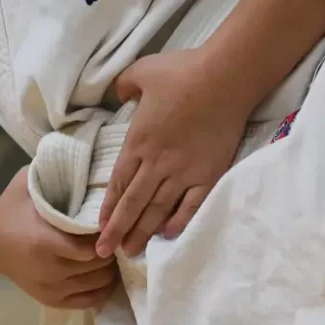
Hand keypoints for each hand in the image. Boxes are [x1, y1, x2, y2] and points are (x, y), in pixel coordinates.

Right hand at [0, 169, 118, 309]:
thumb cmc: (12, 206)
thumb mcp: (32, 183)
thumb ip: (60, 174)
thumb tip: (92, 163)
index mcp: (46, 242)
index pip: (94, 248)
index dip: (108, 236)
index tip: (113, 222)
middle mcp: (49, 270)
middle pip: (99, 268)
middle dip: (112, 252)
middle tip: (117, 237)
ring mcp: (49, 288)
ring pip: (98, 284)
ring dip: (109, 269)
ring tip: (110, 252)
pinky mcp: (48, 299)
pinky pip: (88, 302)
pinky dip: (101, 289)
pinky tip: (103, 274)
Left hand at [99, 49, 254, 257]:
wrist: (225, 77)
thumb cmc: (183, 72)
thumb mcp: (141, 71)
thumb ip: (123, 86)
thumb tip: (117, 95)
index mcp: (139, 141)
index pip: (119, 183)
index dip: (108, 208)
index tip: (99, 228)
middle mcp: (158, 162)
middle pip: (134, 204)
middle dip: (118, 230)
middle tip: (106, 253)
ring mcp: (184, 171)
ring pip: (158, 209)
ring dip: (144, 231)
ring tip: (132, 251)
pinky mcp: (209, 173)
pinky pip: (192, 204)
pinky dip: (179, 220)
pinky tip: (169, 234)